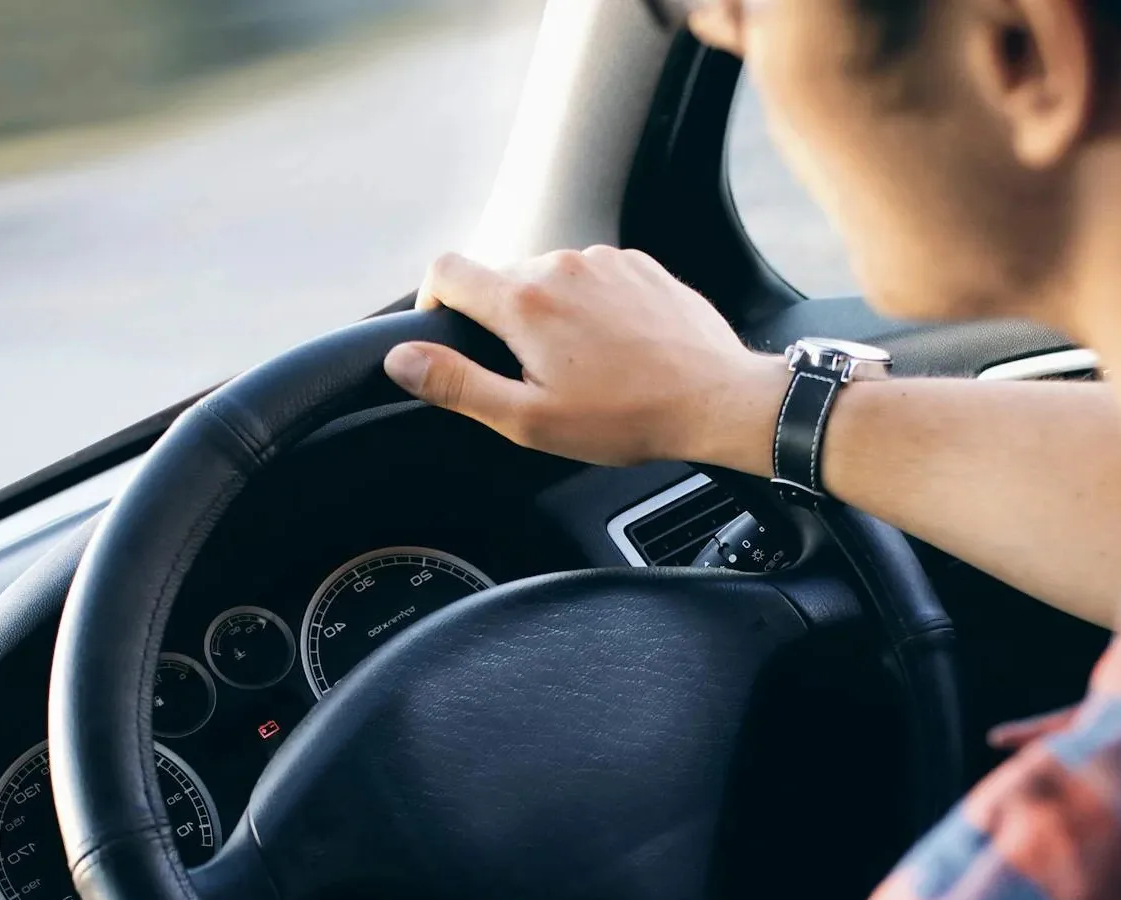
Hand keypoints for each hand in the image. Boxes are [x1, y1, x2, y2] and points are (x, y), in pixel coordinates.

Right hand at [384, 247, 783, 469]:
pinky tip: (614, 348)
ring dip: (549, 314)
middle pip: (500, 278)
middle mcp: (560, 265)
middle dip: (501, 321)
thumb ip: (458, 385)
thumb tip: (403, 360)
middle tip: (531, 374)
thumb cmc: (628, 417)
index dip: (432, 300)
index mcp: (524, 301)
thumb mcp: (529, 419)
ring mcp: (603, 260)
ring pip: (548, 278)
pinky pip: (592, 277)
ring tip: (581, 365)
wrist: (717, 399)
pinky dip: (589, 306)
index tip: (447, 332)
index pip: (446, 270)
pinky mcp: (638, 264)